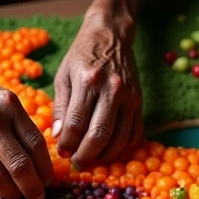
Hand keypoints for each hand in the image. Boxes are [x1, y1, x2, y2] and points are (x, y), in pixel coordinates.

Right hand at [0, 18, 52, 198]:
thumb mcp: (1, 100)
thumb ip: (19, 126)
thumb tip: (38, 163)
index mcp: (10, 106)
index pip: (36, 144)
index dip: (45, 168)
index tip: (48, 181)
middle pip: (20, 165)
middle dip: (32, 187)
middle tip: (38, 197)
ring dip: (11, 192)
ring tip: (16, 196)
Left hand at [51, 10, 143, 165]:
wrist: (110, 36)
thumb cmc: (81, 56)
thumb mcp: (63, 76)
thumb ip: (60, 107)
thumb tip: (58, 136)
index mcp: (88, 81)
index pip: (76, 123)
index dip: (68, 144)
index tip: (61, 152)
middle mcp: (112, 90)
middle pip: (99, 135)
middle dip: (85, 155)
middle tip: (76, 162)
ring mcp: (130, 96)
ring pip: (119, 138)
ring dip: (104, 155)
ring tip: (91, 158)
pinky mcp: (140, 102)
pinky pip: (135, 133)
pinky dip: (123, 148)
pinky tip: (109, 151)